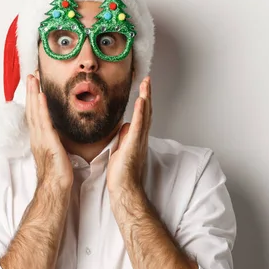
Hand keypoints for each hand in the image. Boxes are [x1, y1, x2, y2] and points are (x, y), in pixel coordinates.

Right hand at [26, 74, 72, 191]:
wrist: (55, 188)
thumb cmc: (58, 174)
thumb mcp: (57, 152)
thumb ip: (56, 141)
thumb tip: (59, 135)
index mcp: (39, 138)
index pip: (35, 114)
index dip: (34, 99)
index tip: (35, 85)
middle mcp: (37, 136)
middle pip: (31, 109)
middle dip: (31, 91)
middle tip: (31, 75)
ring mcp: (40, 139)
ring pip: (35, 112)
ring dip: (33, 94)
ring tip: (33, 79)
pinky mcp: (47, 142)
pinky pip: (43, 122)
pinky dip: (40, 108)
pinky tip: (40, 96)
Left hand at [107, 76, 151, 195]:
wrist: (124, 189)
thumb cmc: (122, 173)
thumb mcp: (121, 149)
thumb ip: (125, 137)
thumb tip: (126, 126)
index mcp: (137, 138)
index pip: (142, 115)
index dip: (143, 101)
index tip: (143, 88)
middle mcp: (141, 137)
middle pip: (146, 112)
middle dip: (147, 95)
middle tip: (147, 80)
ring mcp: (139, 140)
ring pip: (145, 115)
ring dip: (146, 99)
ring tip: (146, 84)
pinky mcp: (134, 145)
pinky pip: (138, 126)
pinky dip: (141, 113)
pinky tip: (141, 101)